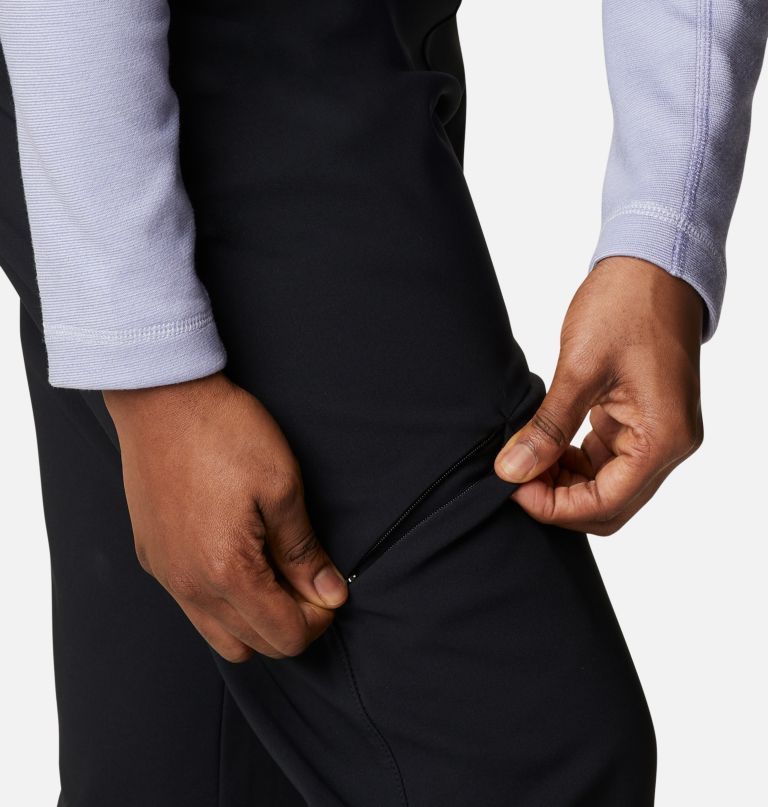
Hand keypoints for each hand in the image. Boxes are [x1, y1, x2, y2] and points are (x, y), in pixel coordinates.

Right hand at [103, 372, 347, 661]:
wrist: (161, 398)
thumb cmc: (224, 433)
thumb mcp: (281, 486)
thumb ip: (304, 550)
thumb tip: (329, 593)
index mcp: (226, 571)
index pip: (285, 635)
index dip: (319, 619)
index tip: (329, 589)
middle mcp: (189, 586)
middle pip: (254, 645)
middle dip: (291, 623)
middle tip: (308, 580)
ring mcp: (166, 575)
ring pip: (219, 636)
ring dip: (256, 621)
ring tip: (275, 575)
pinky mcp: (152, 558)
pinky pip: (192, 607)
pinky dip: (224, 604)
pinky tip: (240, 562)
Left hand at [494, 256, 703, 534]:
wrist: (652, 266)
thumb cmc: (626, 304)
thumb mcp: (579, 368)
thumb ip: (548, 427)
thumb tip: (512, 471)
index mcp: (663, 438)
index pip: (606, 504)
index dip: (554, 507)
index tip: (511, 488)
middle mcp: (669, 445)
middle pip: (609, 505)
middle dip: (558, 500)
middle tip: (513, 478)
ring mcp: (658, 435)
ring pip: (607, 487)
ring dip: (564, 484)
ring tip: (522, 462)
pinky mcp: (642, 422)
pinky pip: (607, 462)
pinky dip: (574, 464)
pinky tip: (543, 448)